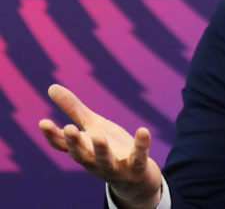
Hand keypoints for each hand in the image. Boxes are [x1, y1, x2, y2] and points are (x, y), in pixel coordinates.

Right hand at [38, 84, 162, 208]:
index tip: (43, 122)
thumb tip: (51, 86)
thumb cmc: (108, 147)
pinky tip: (143, 130)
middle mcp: (94, 161)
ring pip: (105, 161)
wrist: (134, 175)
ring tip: (99, 135)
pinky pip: (139, 158)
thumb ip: (74, 110)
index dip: (52, 135)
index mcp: (82, 150)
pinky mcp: (136, 168)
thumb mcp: (92, 126)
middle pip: (81, 154)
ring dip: (101, 149)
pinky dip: (141, 145)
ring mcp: (115, 167)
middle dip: (75, 142)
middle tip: (69, 128)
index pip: (62, 145)